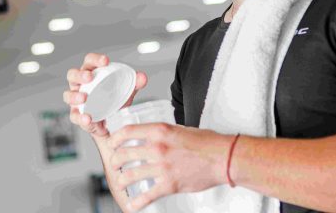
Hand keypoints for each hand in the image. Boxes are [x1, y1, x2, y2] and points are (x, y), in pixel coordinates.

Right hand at [63, 53, 147, 138]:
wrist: (114, 123)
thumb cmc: (115, 101)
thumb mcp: (127, 91)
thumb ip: (135, 83)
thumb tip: (142, 77)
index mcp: (92, 74)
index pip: (89, 62)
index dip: (95, 59)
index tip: (105, 61)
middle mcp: (81, 86)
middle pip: (73, 75)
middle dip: (80, 74)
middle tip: (90, 77)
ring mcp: (77, 101)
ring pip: (68, 95)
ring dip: (75, 96)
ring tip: (84, 98)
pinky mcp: (78, 116)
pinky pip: (75, 116)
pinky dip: (81, 117)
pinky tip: (88, 118)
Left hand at [108, 123, 232, 212]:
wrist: (223, 158)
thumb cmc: (207, 143)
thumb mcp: (181, 130)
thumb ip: (165, 134)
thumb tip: (155, 138)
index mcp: (160, 131)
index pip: (128, 132)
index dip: (115, 139)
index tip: (112, 143)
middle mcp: (158, 147)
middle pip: (124, 154)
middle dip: (115, 161)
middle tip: (115, 164)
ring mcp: (162, 167)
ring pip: (130, 175)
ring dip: (121, 181)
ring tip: (120, 183)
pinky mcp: (169, 184)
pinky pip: (146, 195)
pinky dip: (136, 203)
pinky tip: (132, 205)